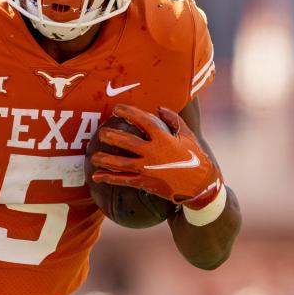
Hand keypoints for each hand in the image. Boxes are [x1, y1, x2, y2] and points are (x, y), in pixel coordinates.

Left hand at [90, 104, 222, 205]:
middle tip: (101, 133)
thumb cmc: (195, 158)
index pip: (143, 121)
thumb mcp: (188, 136)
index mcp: (164, 138)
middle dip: (111, 137)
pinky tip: (96, 177)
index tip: (117, 109)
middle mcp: (153, 152)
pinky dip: (108, 178)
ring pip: (120, 164)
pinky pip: (123, 180)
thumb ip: (174, 120)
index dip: (129, 113)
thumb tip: (159, 108)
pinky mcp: (145, 183)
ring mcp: (148, 169)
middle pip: (126, 143)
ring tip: (93, 156)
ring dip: (104, 160)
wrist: (201, 186)